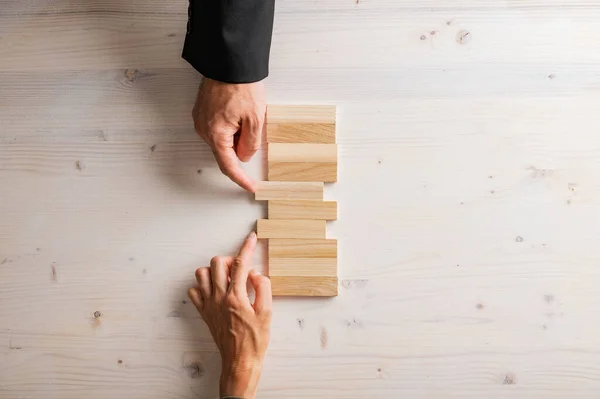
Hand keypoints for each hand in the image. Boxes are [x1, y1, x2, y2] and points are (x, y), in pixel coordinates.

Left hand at [188, 232, 271, 398]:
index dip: (247, 247)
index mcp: (236, 297)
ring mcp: (209, 305)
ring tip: (226, 276)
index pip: (240, 264)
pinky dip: (202, 286)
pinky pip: (194, 292)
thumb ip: (263, 288)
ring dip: (214, 270)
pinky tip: (214, 290)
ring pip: (201, 274)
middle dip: (230, 258)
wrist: (240, 361)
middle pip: (217, 263)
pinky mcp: (204, 313)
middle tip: (240, 266)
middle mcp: (219, 298)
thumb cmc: (255, 340)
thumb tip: (255, 274)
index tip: (251, 238)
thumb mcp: (267, 313)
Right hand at [192, 78, 265, 191]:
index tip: (250, 187)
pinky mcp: (202, 111)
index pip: (228, 165)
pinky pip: (218, 127)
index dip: (240, 179)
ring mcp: (201, 120)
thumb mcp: (255, 119)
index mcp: (215, 134)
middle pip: (226, 151)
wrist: (229, 61)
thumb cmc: (241, 86)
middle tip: (254, 125)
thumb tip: (244, 156)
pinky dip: (231, 125)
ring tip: (247, 113)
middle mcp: (203, 129)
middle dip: (242, 145)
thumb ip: (250, 143)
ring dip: (237, 133)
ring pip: (222, 139)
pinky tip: (239, 111)